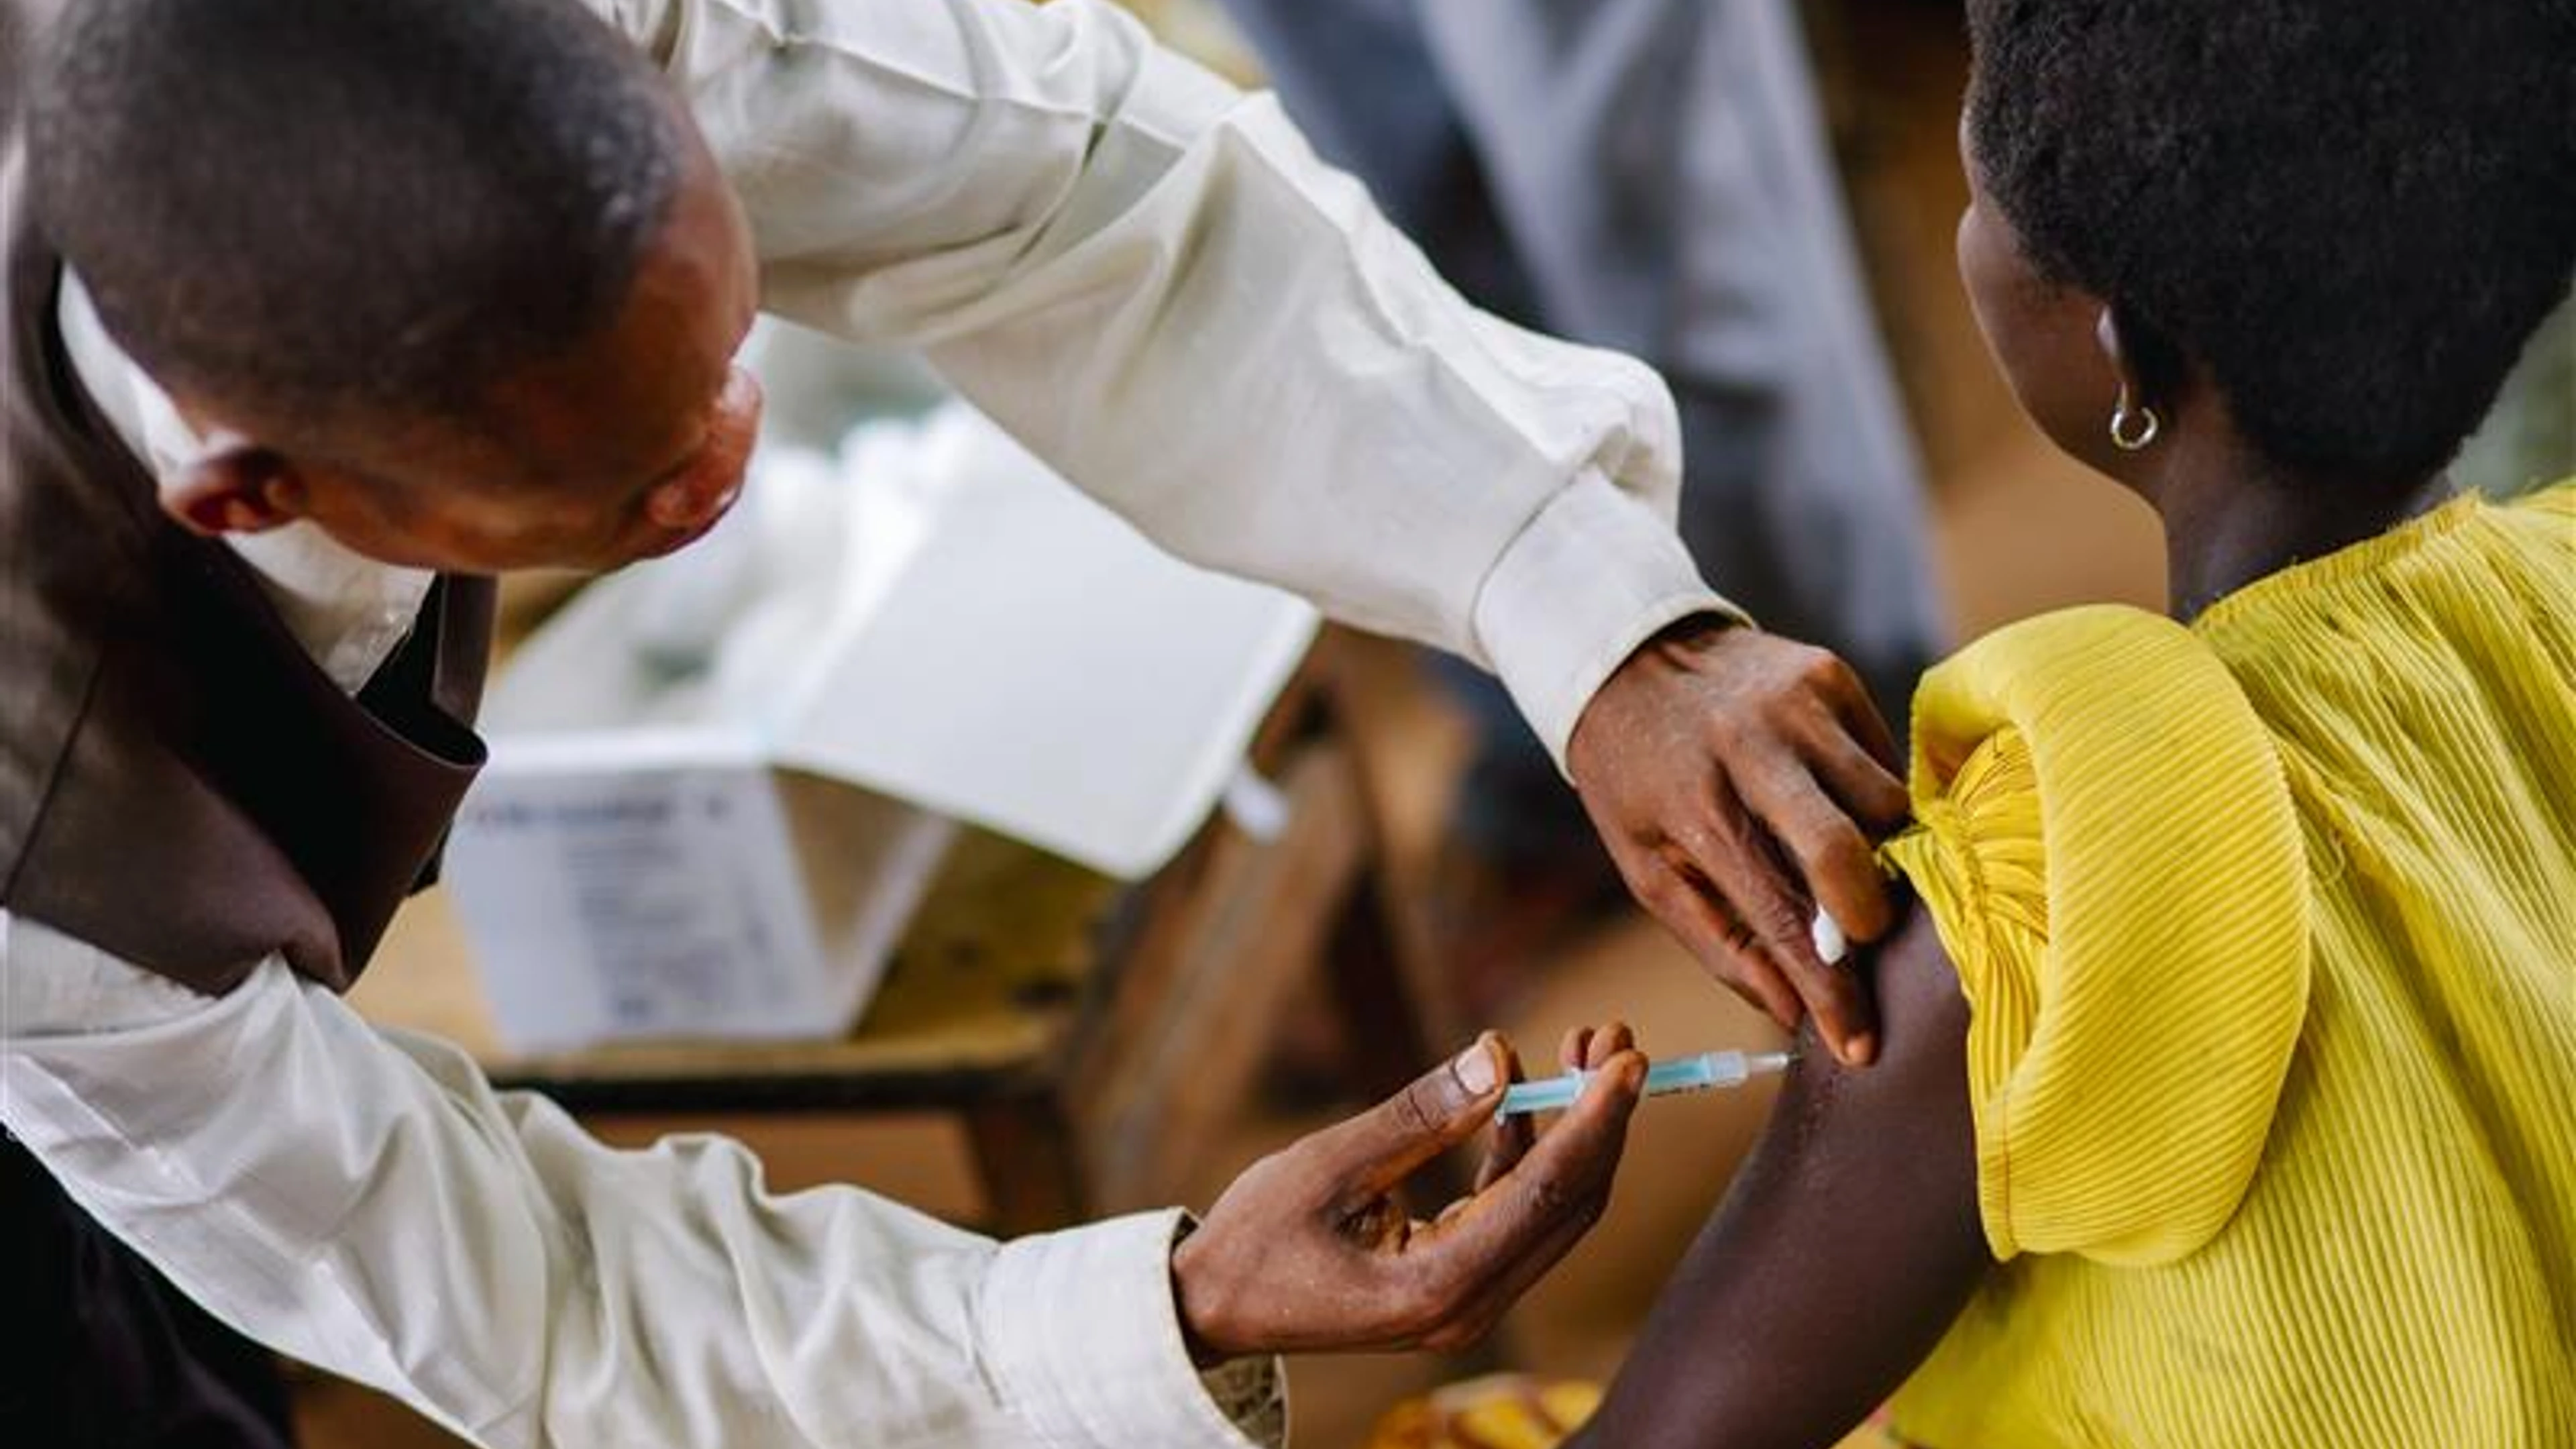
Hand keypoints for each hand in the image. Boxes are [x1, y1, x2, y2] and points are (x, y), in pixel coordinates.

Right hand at [1172, 1026, 1645, 1361]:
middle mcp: (1469, 1307)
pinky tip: (1518, 1097)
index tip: (1627, 1058)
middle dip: (1598, 1117)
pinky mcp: (1455, 1286)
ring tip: (1578, 1049)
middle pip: (1569, 1205)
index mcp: (1438, 1286)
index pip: (1546, 1193)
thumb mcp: (1327, 1166)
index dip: (1596, 1120)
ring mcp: (1467, 1303)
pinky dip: (1526, 1155)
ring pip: (1551, 1210)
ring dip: (1570, 1130)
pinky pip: (1515, 1215)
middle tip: (1612, 1037)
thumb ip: (1419, 1116)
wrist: (1211, 1311)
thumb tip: (1499, 1058)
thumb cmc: (1254, 1240)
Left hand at [1567, 615, 1909, 1065]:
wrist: (1628, 656)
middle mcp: (1752, 749)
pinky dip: (1874, 796)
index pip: (1781, 917)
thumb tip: (1792, 1010)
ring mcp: (1798, 704)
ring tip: (1852, 867)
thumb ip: (1720, 943)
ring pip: (1887, 802)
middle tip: (1865, 940)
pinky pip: (1883, 756)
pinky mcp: (1829, 674)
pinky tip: (1839, 804)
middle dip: (1870, 915)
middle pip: (1848, 847)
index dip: (1828, 991)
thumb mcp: (1647, 868)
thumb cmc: (1637, 781)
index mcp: (1698, 809)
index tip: (1860, 1046)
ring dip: (1884, 852)